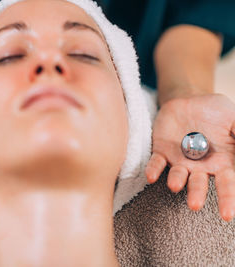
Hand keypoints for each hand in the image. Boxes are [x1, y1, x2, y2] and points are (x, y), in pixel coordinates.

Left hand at [146, 94, 234, 220]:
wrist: (188, 100)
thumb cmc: (215, 111)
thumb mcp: (233, 118)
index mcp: (222, 162)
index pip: (227, 183)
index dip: (227, 198)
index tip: (227, 215)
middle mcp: (200, 166)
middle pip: (199, 184)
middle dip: (197, 195)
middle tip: (194, 206)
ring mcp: (179, 160)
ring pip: (177, 175)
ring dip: (175, 181)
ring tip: (174, 186)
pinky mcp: (162, 152)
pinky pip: (156, 163)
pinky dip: (153, 170)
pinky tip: (150, 176)